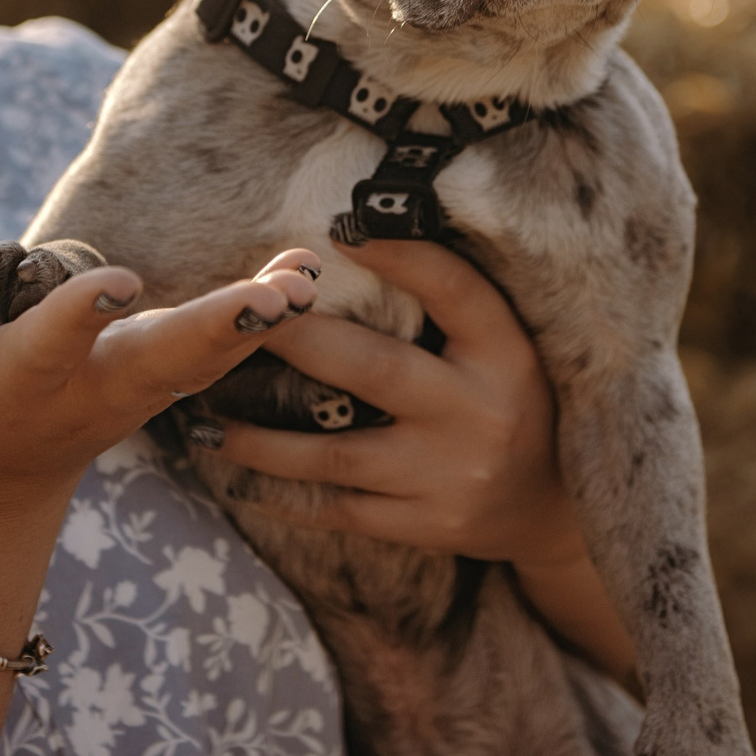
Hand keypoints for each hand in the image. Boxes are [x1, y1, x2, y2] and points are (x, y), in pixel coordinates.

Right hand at [0, 236, 321, 516]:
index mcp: (23, 382)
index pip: (53, 345)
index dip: (82, 315)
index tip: (121, 283)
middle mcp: (92, 390)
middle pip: (159, 361)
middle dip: (213, 330)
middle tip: (270, 303)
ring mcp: (138, 392)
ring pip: (204, 358)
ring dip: (257, 321)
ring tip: (304, 278)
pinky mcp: (166, 380)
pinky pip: (219, 351)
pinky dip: (262, 317)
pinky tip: (305, 274)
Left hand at [201, 236, 584, 567]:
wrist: (552, 509)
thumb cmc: (514, 402)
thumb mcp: (505, 348)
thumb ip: (452, 306)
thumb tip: (358, 237)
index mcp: (506, 356)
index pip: (457, 291)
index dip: (403, 257)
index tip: (340, 230)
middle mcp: (478, 413)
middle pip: (372, 369)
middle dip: (294, 341)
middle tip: (235, 316)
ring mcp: (446, 476)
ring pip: (333, 453)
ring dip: (259, 436)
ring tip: (204, 411)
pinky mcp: (423, 525)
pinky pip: (336, 508)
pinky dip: (280, 492)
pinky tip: (233, 474)